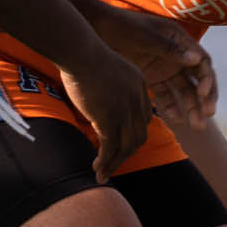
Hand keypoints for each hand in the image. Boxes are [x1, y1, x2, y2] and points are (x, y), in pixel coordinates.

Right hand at [58, 46, 153, 180]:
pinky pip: (110, 147)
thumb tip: (103, 95)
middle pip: (139, 136)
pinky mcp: (108, 118)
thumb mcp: (110, 68)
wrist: (81, 52)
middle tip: (113, 164)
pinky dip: (105, 161)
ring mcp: (125, 112)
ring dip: (115, 163)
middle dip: (126, 153)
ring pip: (126, 146)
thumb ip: (113, 84)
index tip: (122, 144)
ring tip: (103, 173)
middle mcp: (137, 102)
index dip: (134, 134)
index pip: (144, 119)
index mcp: (140, 88)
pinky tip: (97, 169)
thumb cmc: (86, 55)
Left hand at [88, 4, 214, 133]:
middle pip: (197, 79)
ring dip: (192, 107)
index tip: (202, 93)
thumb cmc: (121, 26)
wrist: (95, 28)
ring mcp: (165, 68)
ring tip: (197, 127)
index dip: (207, 79)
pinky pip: (166, 95)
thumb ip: (170, 49)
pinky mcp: (152, 78)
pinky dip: (172, 107)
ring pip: (185, 91)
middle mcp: (178, 56)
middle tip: (207, 115)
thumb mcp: (145, 36)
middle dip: (205, 98)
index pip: (202, 62)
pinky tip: (175, 120)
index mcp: (181, 40)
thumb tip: (197, 60)